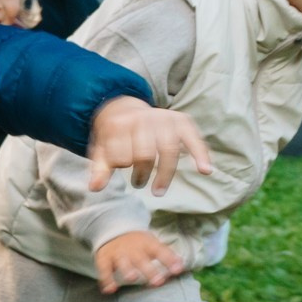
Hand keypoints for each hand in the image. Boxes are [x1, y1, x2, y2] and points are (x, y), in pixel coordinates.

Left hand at [84, 98, 210, 194]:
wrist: (125, 109)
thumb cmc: (113, 137)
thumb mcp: (102, 150)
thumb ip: (99, 169)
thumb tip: (95, 188)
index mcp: (120, 124)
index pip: (122, 154)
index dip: (121, 166)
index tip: (121, 169)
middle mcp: (143, 118)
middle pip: (145, 154)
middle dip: (141, 173)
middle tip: (137, 183)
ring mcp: (163, 118)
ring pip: (168, 150)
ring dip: (164, 175)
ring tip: (157, 191)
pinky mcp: (180, 120)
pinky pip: (193, 138)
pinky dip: (201, 154)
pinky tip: (206, 170)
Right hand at [95, 229, 185, 293]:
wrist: (113, 229)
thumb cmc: (138, 243)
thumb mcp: (152, 244)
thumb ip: (166, 255)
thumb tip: (181, 267)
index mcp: (147, 244)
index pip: (160, 251)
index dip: (169, 260)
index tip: (178, 270)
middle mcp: (132, 249)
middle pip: (142, 259)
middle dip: (149, 270)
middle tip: (158, 282)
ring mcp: (118, 253)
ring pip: (123, 262)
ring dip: (128, 270)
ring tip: (132, 278)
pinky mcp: (104, 258)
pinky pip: (104, 269)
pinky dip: (106, 279)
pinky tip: (109, 290)